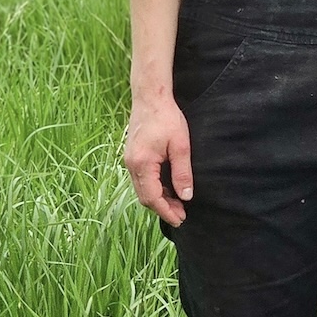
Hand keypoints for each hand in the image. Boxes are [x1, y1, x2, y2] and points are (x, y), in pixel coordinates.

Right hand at [124, 96, 193, 224]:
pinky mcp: (132, 156)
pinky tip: (167, 188)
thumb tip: (186, 196)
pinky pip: (141, 179)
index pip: (152, 197)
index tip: (180, 220)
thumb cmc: (167, 118)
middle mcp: (131, 165)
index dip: (166, 211)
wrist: (150, 97)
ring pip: (142, 189)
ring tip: (177, 204)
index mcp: (142, 164)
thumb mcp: (180, 145)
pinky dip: (153, 188)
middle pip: (145, 197)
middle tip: (181, 215)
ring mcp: (129, 160)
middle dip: (163, 208)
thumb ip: (182, 172)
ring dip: (158, 199)